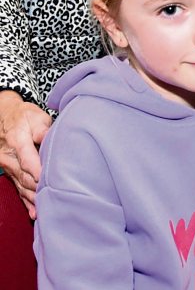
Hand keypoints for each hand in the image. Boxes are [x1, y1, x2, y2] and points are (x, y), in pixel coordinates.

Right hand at [0, 91, 51, 218]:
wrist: (4, 117)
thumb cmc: (24, 117)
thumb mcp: (34, 117)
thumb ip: (42, 129)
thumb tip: (49, 137)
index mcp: (17, 141)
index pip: (28, 160)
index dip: (39, 171)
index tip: (49, 180)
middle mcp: (9, 157)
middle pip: (25, 176)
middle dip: (39, 189)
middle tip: (55, 199)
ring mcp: (8, 166)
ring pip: (22, 185)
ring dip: (33, 199)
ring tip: (46, 211)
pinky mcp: (10, 172)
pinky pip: (17, 188)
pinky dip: (26, 201)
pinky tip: (34, 212)